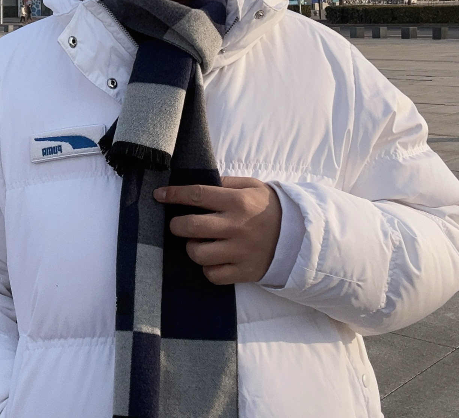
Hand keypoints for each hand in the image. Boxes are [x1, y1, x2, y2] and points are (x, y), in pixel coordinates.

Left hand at [153, 177, 281, 284]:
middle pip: (191, 226)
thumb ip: (225, 183)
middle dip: (176, 225)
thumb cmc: (268, 207)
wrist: (299, 235)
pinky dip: (208, 268)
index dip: (174, 195)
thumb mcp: (251, 186)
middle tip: (178, 224)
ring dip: (192, 248)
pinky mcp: (244, 271)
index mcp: (237, 201)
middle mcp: (236, 226)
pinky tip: (213, 259)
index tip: (159, 195)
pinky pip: (213, 274)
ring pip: (198, 253)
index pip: (197, 195)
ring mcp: (239, 251)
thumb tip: (198, 185)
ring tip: (198, 243)